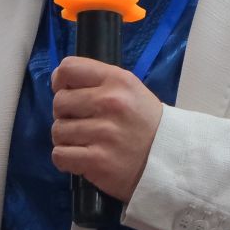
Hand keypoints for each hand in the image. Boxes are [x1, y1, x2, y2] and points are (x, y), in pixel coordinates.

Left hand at [50, 56, 163, 201]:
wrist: (171, 160)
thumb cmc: (146, 124)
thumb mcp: (131, 90)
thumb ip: (99, 82)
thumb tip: (59, 84)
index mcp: (118, 81)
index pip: (69, 68)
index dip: (61, 82)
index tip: (67, 92)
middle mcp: (110, 102)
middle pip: (59, 102)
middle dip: (65, 114)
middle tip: (83, 123)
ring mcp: (103, 133)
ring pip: (58, 131)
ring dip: (67, 139)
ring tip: (87, 143)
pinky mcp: (97, 161)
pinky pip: (59, 155)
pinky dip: (66, 159)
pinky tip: (82, 158)